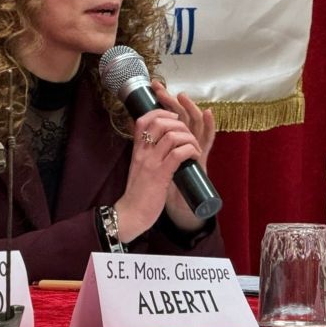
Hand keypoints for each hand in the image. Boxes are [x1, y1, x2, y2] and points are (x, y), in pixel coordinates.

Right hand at [113, 83, 214, 238]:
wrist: (131, 214)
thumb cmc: (137, 193)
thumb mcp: (137, 167)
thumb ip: (145, 154)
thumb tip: (155, 142)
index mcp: (137, 150)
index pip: (142, 120)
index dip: (160, 112)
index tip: (173, 118)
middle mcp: (143, 153)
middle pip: (160, 122)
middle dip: (179, 123)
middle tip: (188, 134)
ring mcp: (152, 163)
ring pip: (172, 136)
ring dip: (188, 138)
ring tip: (194, 148)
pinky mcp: (161, 175)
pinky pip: (178, 153)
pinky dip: (190, 150)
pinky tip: (194, 157)